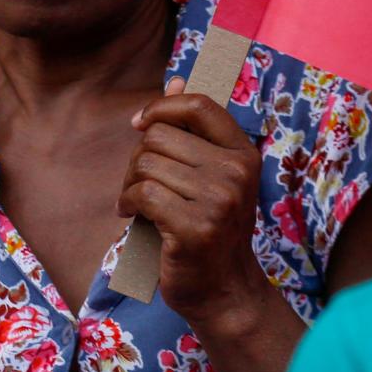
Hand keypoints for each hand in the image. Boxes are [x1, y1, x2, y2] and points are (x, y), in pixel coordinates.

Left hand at [117, 78, 268, 324]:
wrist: (223, 291)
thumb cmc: (209, 229)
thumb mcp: (210, 176)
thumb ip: (193, 132)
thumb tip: (177, 81)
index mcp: (243, 154)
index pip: (199, 105)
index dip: (161, 107)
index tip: (140, 124)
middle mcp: (236, 172)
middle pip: (159, 135)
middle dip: (138, 159)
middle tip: (140, 186)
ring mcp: (219, 200)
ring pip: (146, 165)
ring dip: (130, 185)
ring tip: (137, 205)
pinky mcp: (196, 227)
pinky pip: (143, 194)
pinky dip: (128, 204)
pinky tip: (134, 218)